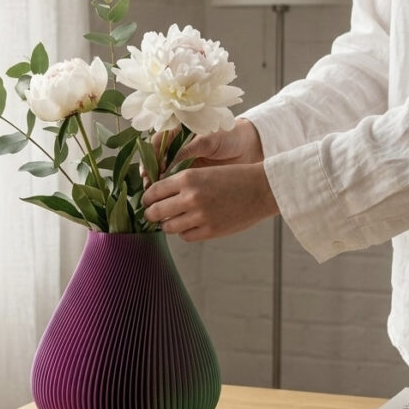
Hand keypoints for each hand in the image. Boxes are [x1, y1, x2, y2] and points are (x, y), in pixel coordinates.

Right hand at [140, 119, 263, 188]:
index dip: (151, 157)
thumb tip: (166, 166)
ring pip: (163, 175)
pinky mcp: (191, 177)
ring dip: (157, 185)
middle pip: (156, 161)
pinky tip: (167, 199)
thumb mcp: (207, 141)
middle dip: (151, 173)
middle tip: (149, 185)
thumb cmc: (230, 136)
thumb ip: (187, 151)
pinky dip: (170, 193)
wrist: (249, 147)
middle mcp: (178, 149)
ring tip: (154, 194)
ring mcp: (183, 163)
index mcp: (179, 133)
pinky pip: (176, 185)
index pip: (157, 144)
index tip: (149, 169)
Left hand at [142, 162, 278, 241]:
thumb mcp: (204, 172)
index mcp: (188, 178)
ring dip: (167, 224)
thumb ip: (181, 184)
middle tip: (152, 214)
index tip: (147, 201)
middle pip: (154, 212)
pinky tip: (191, 225)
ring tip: (173, 220)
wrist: (262, 189)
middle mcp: (191, 197)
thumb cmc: (233, 178)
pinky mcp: (210, 231)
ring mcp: (200, 216)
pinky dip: (184, 232)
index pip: (153, 191)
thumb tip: (157, 197)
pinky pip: (185, 236)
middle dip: (150, 214)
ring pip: (168, 227)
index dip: (147, 198)